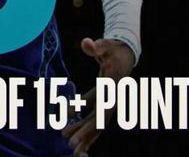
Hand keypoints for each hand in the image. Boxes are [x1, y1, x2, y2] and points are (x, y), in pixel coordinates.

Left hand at [62, 37, 134, 154]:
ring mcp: (107, 100)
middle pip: (98, 122)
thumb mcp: (105, 45)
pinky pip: (92, 112)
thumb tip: (85, 42)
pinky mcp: (102, 97)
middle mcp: (111, 98)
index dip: (89, 126)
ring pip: (94, 120)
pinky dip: (82, 119)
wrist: (125, 51)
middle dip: (85, 134)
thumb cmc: (113, 48)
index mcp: (112, 90)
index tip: (76, 136)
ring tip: (63, 135)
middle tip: (70, 145)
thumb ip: (95, 46)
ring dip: (81, 129)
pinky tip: (68, 123)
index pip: (101, 113)